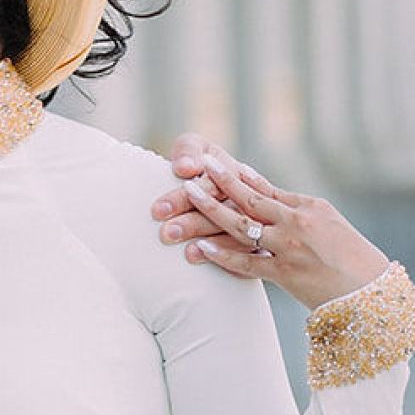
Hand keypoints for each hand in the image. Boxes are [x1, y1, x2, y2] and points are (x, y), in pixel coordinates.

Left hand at [153, 134, 277, 253]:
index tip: (158, 210)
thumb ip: (188, 151)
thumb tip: (186, 168)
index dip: (183, 198)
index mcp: (234, 172)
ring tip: (189, 254)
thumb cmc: (194, 163)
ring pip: (240, 237)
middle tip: (167, 234)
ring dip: (215, 246)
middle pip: (225, 213)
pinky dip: (233, 263)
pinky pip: (251, 258)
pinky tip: (215, 265)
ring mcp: (257, 223)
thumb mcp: (192, 148)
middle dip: (194, 224)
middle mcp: (247, 198)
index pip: (210, 186)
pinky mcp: (256, 246)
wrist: (205, 185)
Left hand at [157, 156, 388, 311]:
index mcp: (309, 206)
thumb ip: (296, 209)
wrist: (369, 292)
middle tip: (195, 171)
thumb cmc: (350, 257)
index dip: (236, 176)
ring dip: (213, 210)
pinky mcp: (285, 274)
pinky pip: (248, 263)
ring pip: (242, 226)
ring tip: (189, 197)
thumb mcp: (328, 223)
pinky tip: (202, 248)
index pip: (264, 188)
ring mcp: (290, 247)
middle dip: (220, 182)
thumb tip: (266, 193)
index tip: (212, 163)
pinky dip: (224, 255)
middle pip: (250, 199)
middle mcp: (298, 222)